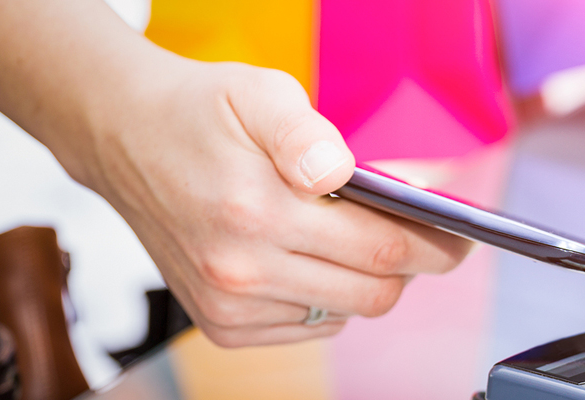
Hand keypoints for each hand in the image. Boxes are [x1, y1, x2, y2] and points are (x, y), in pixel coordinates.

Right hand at [72, 59, 473, 346]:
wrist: (123, 138)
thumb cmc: (201, 112)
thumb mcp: (259, 93)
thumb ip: (306, 133)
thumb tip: (339, 171)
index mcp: (257, 211)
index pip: (381, 251)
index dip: (435, 247)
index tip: (462, 239)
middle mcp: (241, 270)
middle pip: (372, 294)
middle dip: (410, 268)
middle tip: (424, 238)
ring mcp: (229, 305)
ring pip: (346, 314)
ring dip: (366, 281)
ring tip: (353, 236)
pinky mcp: (222, 325)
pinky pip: (310, 328)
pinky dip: (329, 300)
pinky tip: (314, 258)